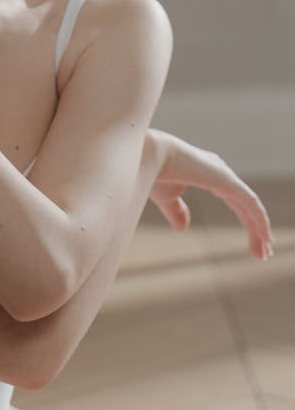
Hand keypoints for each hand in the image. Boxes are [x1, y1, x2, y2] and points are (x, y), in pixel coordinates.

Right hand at [148, 127, 273, 260]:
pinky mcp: (226, 180)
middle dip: (256, 229)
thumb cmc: (151, 171)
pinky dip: (260, 221)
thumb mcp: (166, 197)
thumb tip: (183, 229)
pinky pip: (250, 203)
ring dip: (260, 230)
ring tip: (264, 254)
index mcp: (209, 173)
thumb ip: (176, 211)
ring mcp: (224, 175)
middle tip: (262, 254)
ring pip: (250, 207)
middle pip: (246, 205)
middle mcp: (220, 172)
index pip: (236, 200)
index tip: (254, 242)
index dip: (246, 220)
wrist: (144, 155)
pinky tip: (264, 238)